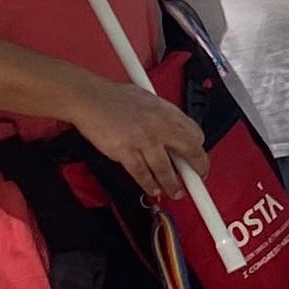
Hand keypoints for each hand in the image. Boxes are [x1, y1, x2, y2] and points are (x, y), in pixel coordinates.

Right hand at [63, 74, 206, 197]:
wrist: (89, 98)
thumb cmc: (114, 97)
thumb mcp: (149, 99)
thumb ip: (163, 116)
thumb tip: (174, 130)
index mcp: (168, 112)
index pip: (195, 134)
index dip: (199, 150)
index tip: (198, 158)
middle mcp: (159, 126)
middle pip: (190, 152)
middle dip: (197, 170)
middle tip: (197, 179)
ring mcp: (143, 140)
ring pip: (165, 170)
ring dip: (172, 185)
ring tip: (176, 192)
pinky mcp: (125, 152)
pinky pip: (142, 174)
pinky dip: (149, 184)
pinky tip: (153, 189)